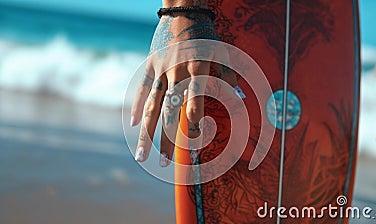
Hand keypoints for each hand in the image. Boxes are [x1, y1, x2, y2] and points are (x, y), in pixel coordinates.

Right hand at [130, 12, 239, 166]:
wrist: (183, 11)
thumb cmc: (207, 35)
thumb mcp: (223, 52)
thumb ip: (228, 76)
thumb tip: (238, 98)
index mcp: (199, 68)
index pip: (196, 103)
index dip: (195, 124)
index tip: (194, 144)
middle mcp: (177, 71)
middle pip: (170, 112)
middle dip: (167, 140)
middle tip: (164, 164)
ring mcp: (160, 69)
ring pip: (152, 106)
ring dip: (146, 133)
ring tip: (141, 155)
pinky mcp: (149, 64)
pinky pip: (141, 88)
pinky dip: (137, 106)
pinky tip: (133, 125)